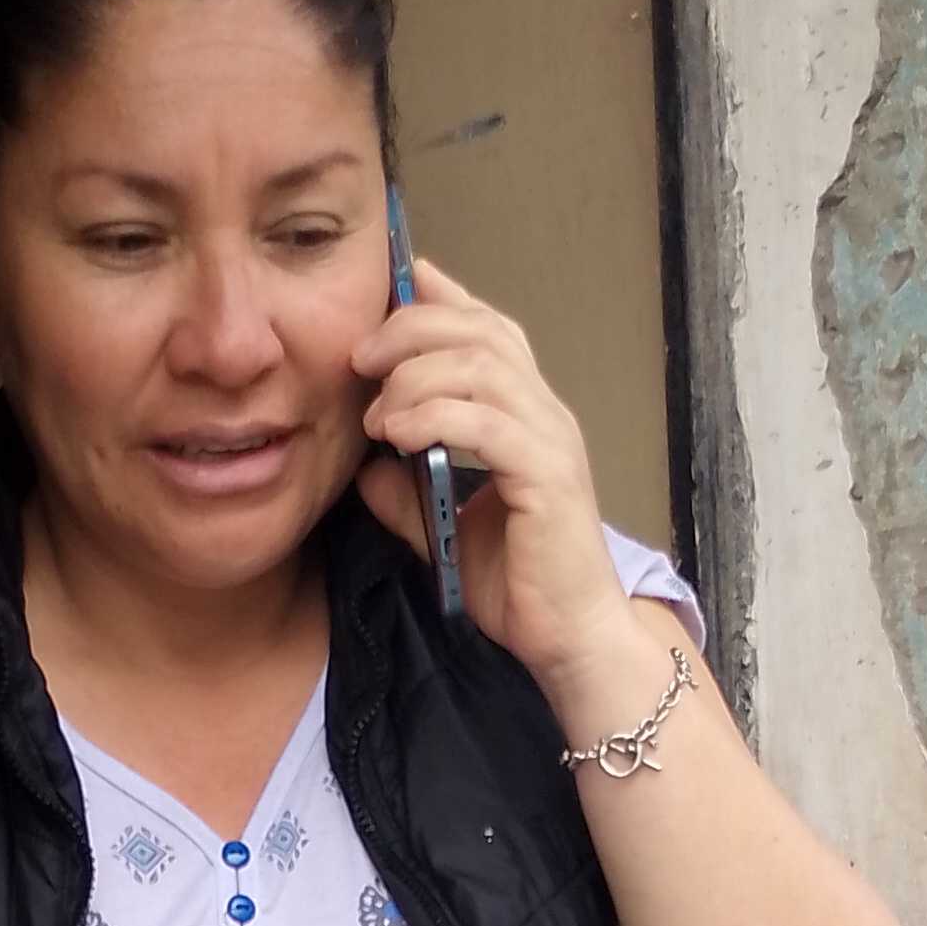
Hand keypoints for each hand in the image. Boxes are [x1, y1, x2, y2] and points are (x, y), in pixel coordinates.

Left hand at [350, 257, 652, 715]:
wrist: (568, 638)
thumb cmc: (517, 585)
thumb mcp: (443, 529)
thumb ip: (405, 491)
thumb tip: (363, 463)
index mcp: (526, 413)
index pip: (489, 328)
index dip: (441, 297)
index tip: (392, 287)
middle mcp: (545, 412)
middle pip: (479, 329)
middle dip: (411, 329)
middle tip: (358, 358)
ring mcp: (551, 440)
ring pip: (481, 366)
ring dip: (415, 376)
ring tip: (374, 412)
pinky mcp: (547, 476)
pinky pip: (487, 422)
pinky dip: (434, 416)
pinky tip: (397, 434)